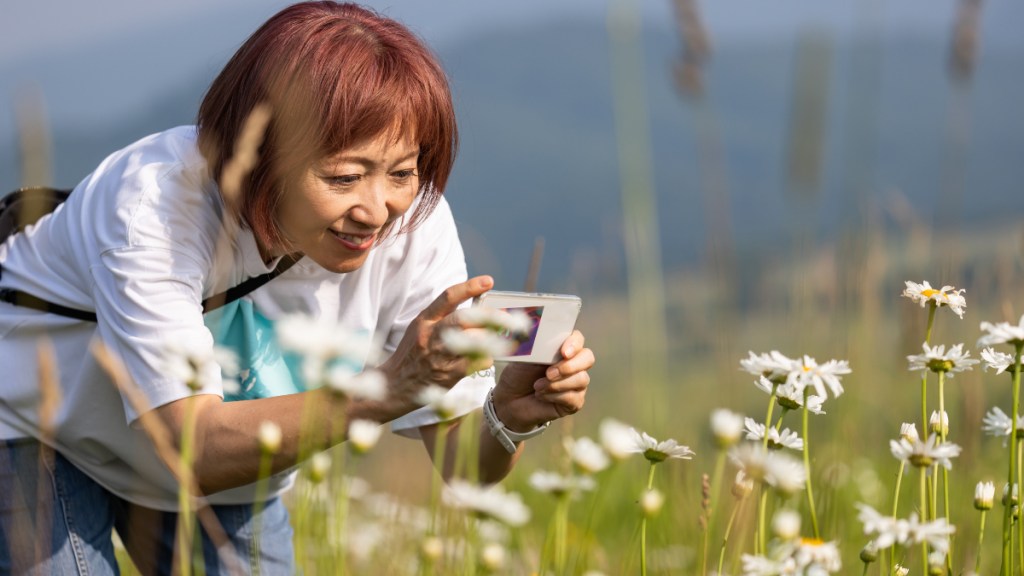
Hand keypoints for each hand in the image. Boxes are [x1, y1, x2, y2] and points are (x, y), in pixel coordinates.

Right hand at [380, 275, 494, 403]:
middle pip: (464, 319)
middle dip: (491, 316)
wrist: (395, 385)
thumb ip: (444, 316)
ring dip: (492, 339)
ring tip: (503, 339)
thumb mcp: (422, 328)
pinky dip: (486, 358)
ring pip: (472, 341)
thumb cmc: (413, 353)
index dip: (470, 287)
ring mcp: (439, 356)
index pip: (448, 297)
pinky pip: (475, 362)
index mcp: (425, 320)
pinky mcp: (447, 375)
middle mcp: (431, 335)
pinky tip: (486, 357)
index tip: (488, 281)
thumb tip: (477, 306)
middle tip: (510, 318)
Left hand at [491, 330, 593, 430]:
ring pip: (582, 379)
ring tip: (537, 386)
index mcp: (562, 348)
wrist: (510, 400)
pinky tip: (541, 396)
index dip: (574, 343)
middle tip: (549, 373)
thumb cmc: (518, 375)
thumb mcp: (525, 358)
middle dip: (569, 366)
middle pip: (588, 358)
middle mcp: (573, 364)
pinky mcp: (574, 401)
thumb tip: (547, 339)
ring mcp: (576, 383)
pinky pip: (574, 398)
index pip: (578, 339)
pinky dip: (554, 396)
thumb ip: (540, 348)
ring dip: (557, 384)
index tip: (563, 352)